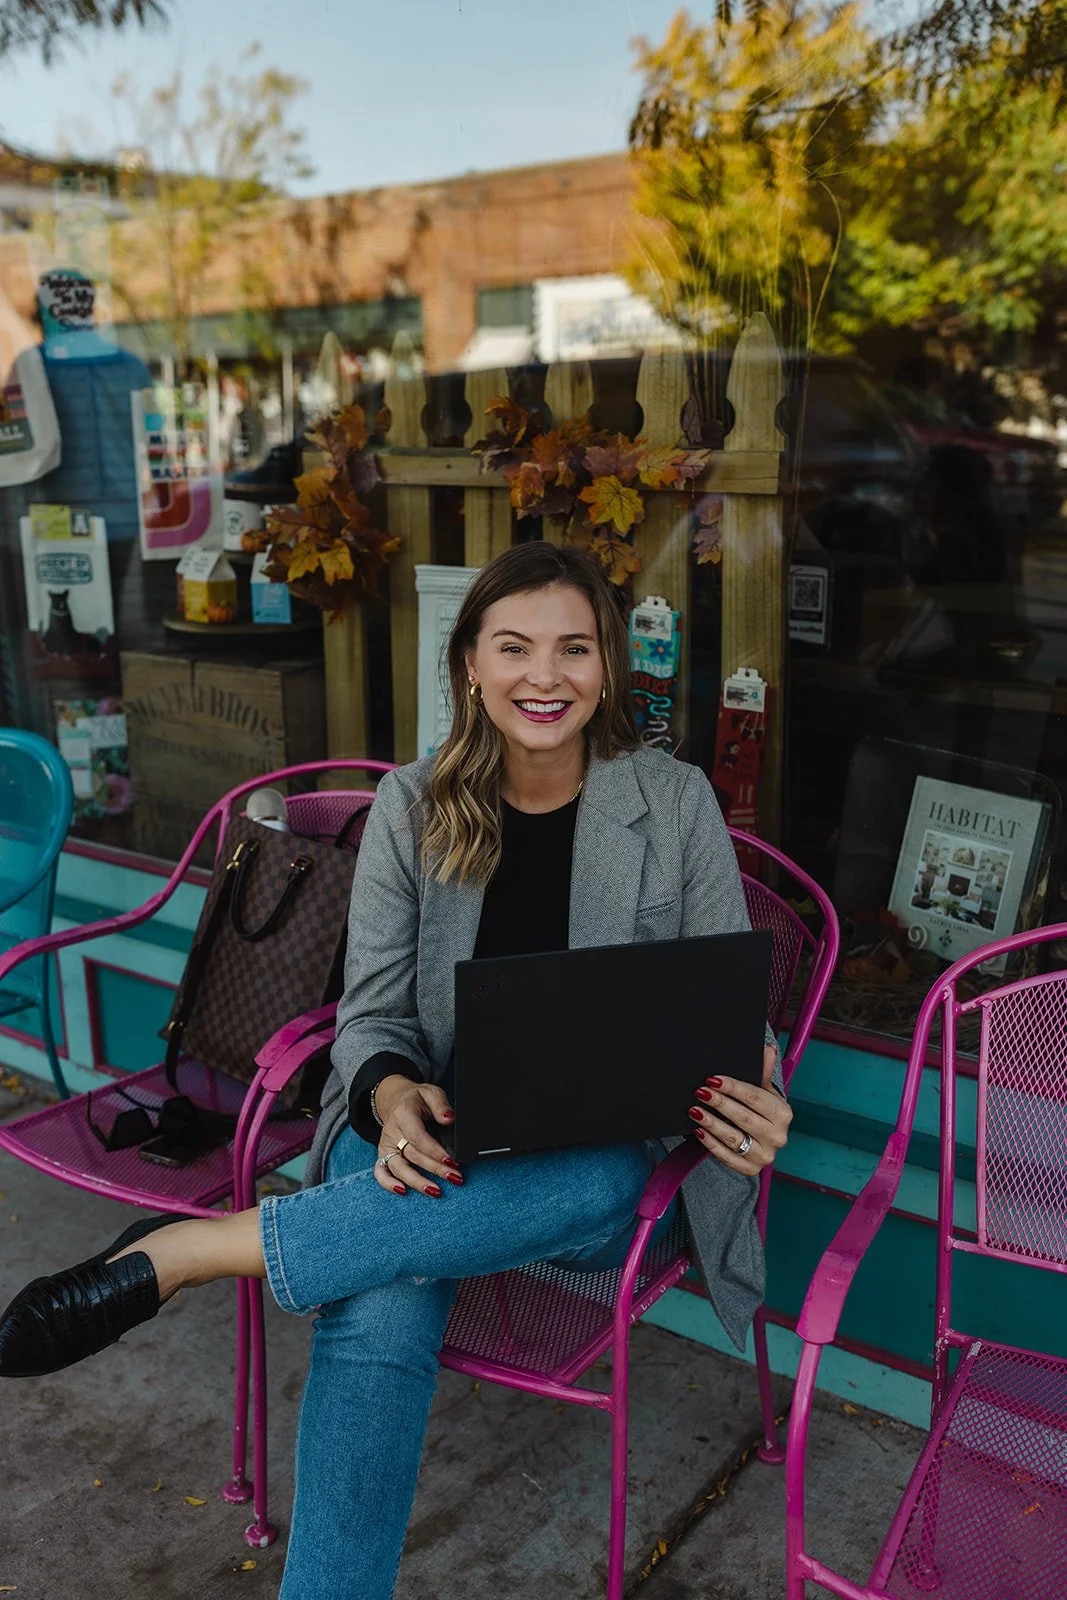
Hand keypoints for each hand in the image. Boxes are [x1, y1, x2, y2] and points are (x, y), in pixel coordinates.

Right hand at [373, 1075, 461, 1197]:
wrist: (395, 1100)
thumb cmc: (416, 1099)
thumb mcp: (430, 1092)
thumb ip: (440, 1105)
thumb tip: (449, 1119)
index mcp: (404, 1114)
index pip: (418, 1137)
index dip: (435, 1151)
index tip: (451, 1161)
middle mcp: (392, 1131)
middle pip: (413, 1155)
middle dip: (435, 1169)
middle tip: (455, 1177)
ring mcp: (386, 1145)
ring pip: (398, 1167)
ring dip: (417, 1181)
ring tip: (435, 1191)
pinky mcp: (382, 1154)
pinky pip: (380, 1171)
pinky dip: (388, 1184)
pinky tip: (402, 1191)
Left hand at [687, 1045, 790, 1175]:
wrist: (761, 1141)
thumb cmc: (759, 1111)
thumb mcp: (764, 1093)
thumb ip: (763, 1073)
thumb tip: (768, 1050)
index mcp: (783, 1114)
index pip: (755, 1098)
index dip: (733, 1088)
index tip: (713, 1079)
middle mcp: (777, 1136)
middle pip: (743, 1117)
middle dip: (719, 1103)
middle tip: (700, 1092)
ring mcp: (765, 1155)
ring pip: (734, 1138)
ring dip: (711, 1123)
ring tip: (695, 1110)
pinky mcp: (750, 1169)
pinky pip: (727, 1156)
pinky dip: (710, 1143)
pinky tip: (698, 1130)